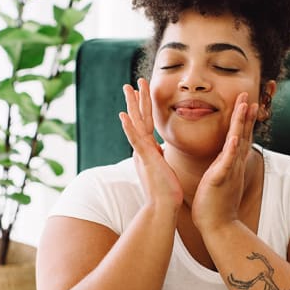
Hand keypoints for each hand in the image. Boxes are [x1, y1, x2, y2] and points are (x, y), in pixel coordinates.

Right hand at [119, 78, 182, 210]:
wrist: (164, 207)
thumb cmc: (166, 191)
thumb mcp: (163, 167)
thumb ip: (159, 156)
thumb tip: (159, 148)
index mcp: (148, 149)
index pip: (146, 123)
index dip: (143, 107)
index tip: (141, 92)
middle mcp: (143, 149)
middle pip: (139, 119)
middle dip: (136, 100)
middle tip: (132, 82)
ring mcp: (142, 153)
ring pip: (136, 124)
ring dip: (132, 105)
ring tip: (128, 88)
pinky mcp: (145, 159)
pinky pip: (136, 141)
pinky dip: (129, 128)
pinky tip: (123, 116)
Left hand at [191, 92, 257, 232]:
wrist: (218, 226)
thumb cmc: (214, 205)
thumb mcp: (218, 180)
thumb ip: (220, 168)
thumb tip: (218, 162)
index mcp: (230, 163)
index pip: (239, 136)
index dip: (242, 119)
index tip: (245, 102)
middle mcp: (234, 165)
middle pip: (243, 134)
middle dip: (245, 114)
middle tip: (248, 94)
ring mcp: (229, 171)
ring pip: (238, 143)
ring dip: (242, 124)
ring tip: (245, 105)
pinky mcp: (220, 180)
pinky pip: (228, 163)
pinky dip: (232, 150)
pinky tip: (236, 137)